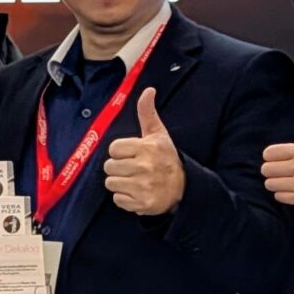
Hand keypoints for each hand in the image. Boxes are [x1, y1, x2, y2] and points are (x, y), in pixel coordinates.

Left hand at [104, 88, 185, 215]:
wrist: (184, 187)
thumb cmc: (166, 158)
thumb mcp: (158, 134)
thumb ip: (148, 113)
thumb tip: (148, 90)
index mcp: (147, 148)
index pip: (114, 149)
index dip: (120, 152)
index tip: (132, 154)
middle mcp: (145, 167)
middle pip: (109, 166)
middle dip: (118, 168)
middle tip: (133, 168)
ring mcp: (143, 187)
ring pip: (111, 183)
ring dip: (120, 183)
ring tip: (134, 180)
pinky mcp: (142, 204)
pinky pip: (118, 200)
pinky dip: (125, 198)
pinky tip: (137, 192)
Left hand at [261, 101, 293, 206]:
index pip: (268, 153)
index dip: (272, 156)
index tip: (279, 158)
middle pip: (266, 170)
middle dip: (272, 170)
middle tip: (282, 170)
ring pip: (270, 184)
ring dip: (276, 183)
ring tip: (286, 180)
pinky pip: (279, 197)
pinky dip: (283, 195)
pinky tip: (292, 190)